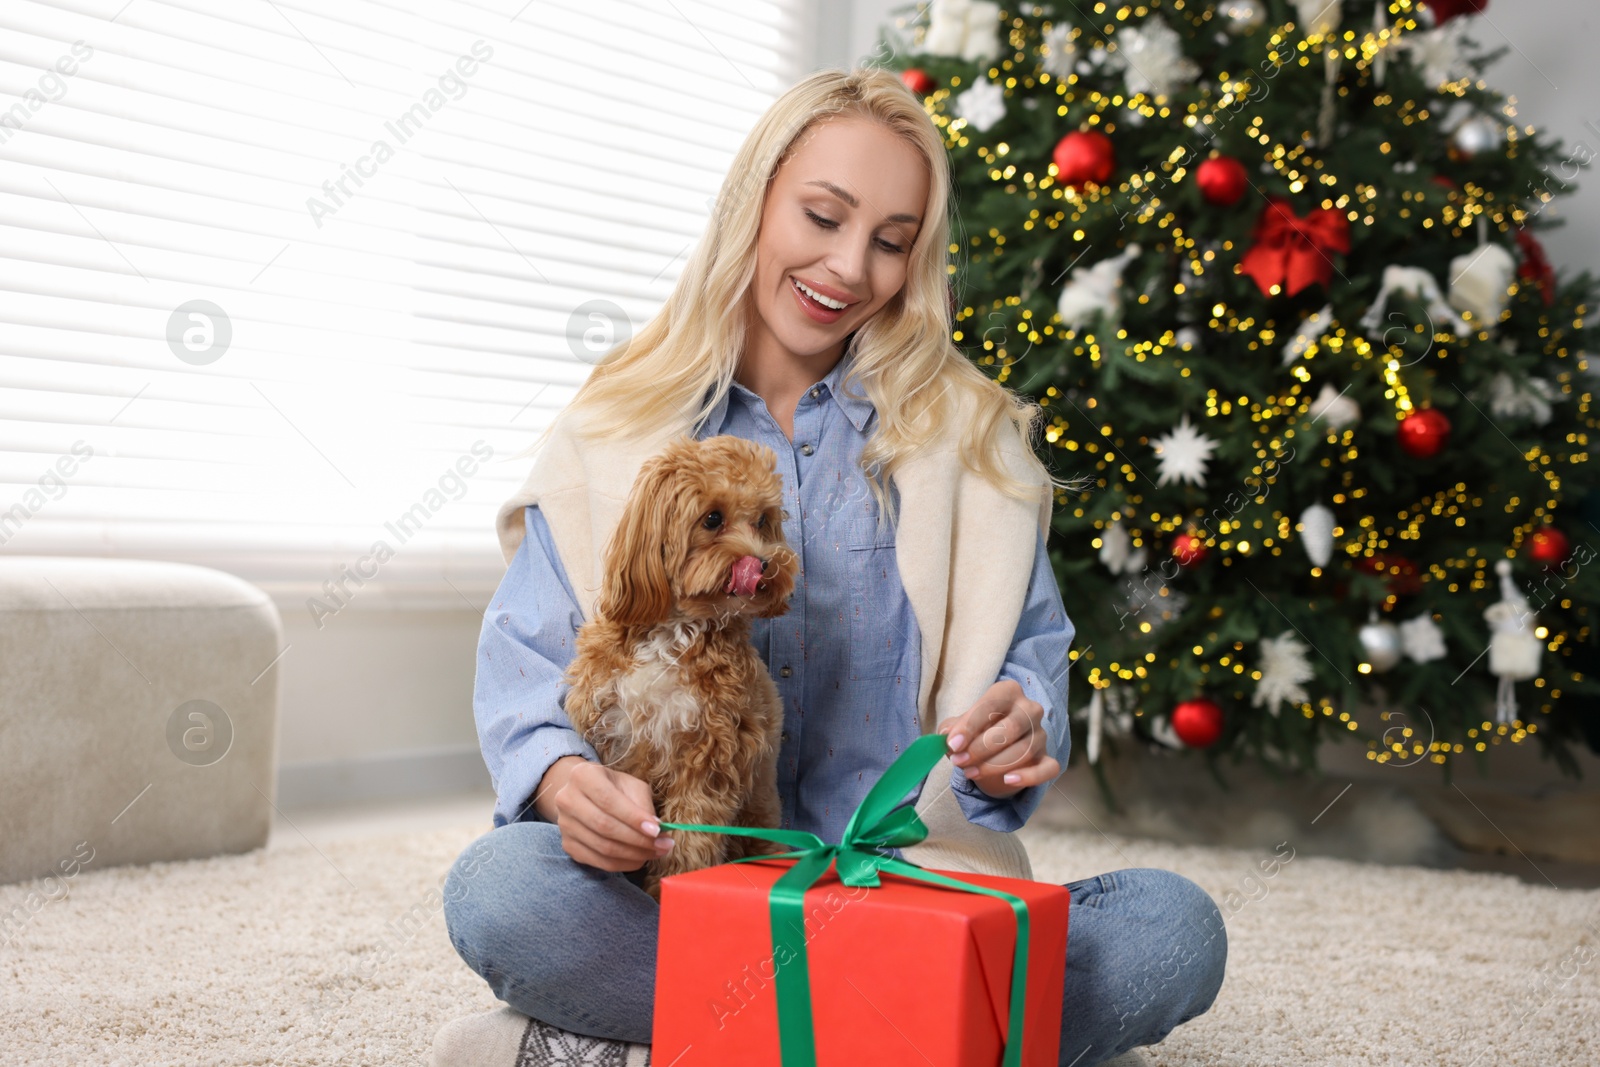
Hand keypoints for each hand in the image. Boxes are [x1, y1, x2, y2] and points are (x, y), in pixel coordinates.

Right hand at [534, 755, 675, 871]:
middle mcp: (567, 800)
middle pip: (604, 826)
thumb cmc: (613, 787)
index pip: (608, 800)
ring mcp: (565, 825)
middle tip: (663, 845)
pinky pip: (598, 862)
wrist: (585, 794)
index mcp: (582, 776)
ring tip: (656, 852)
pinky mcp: (568, 845)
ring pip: (602, 847)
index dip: (633, 818)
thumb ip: (642, 804)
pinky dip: (623, 864)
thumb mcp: (630, 785)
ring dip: (634, 854)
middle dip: (638, 840)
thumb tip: (656, 831)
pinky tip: (639, 860)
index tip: (657, 830)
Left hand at [936, 679, 1058, 798]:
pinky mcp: (1048, 758)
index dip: (970, 726)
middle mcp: (1030, 709)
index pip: (991, 705)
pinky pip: (1047, 768)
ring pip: (1024, 750)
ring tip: (970, 773)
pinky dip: (1029, 776)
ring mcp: (1041, 734)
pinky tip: (1008, 780)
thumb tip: (946, 735)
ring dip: (994, 765)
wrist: (996, 747)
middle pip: (1009, 728)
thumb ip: (952, 728)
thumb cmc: (978, 730)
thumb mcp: (961, 724)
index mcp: (1008, 692)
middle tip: (958, 761)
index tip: (953, 745)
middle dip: (980, 748)